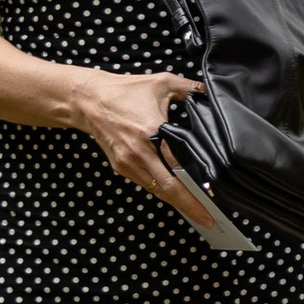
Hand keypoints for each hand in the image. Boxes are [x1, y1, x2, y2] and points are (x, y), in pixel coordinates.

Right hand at [72, 67, 217, 228]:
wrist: (90, 101)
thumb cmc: (126, 90)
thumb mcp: (162, 83)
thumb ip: (190, 88)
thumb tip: (209, 92)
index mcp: (152, 133)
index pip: (178, 166)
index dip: (196, 184)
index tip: (213, 197)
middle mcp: (139, 153)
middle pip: (168, 189)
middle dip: (190, 207)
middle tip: (208, 221)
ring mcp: (128, 163)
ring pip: (156, 190)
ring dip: (176, 201)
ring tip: (198, 212)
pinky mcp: (121, 167)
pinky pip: (146, 183)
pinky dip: (161, 190)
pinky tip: (176, 194)